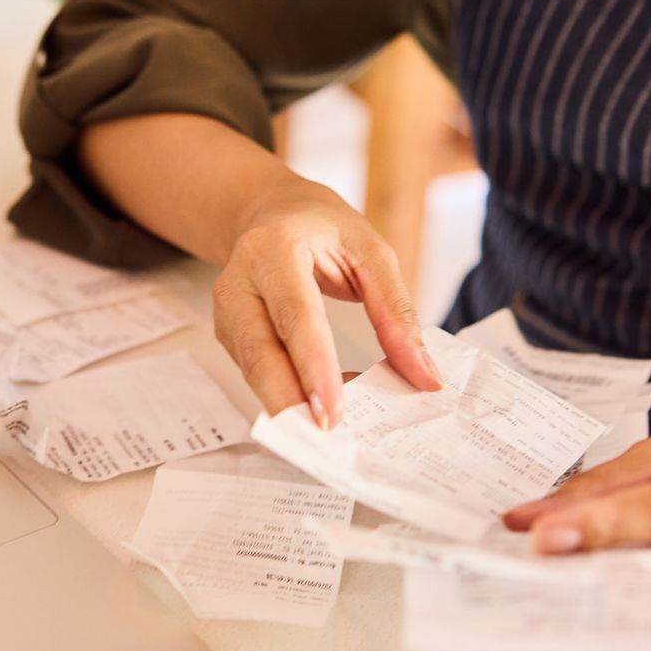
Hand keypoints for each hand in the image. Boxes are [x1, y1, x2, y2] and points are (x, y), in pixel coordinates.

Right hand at [213, 182, 441, 425]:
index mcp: (274, 248)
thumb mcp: (371, 251)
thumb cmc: (321, 226)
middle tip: (328, 438)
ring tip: (335, 427)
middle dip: (291, 401)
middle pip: (260, 353)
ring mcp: (226, 309)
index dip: (313, 365)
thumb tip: (423, 374)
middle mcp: (239, 280)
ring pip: (253, 370)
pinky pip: (256, 371)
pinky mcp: (227, 332)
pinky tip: (319, 404)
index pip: (294, 315)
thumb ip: (396, 312)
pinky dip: (287, 393)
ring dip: (292, 403)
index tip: (333, 411)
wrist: (269, 211)